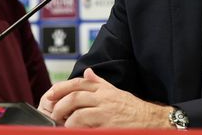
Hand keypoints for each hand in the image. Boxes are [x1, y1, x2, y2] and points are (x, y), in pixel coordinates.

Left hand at [38, 68, 172, 127]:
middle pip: (75, 97)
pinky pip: (89, 129)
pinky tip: (76, 131)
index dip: (61, 88)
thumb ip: (99, 82)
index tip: (49, 95)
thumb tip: (86, 72)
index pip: (77, 84)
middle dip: (60, 106)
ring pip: (79, 114)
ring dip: (68, 121)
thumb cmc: (132, 108)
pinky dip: (79, 130)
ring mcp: (106, 114)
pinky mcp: (109, 127)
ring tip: (64, 125)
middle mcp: (104, 99)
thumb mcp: (115, 91)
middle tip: (53, 115)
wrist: (151, 121)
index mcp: (103, 89)